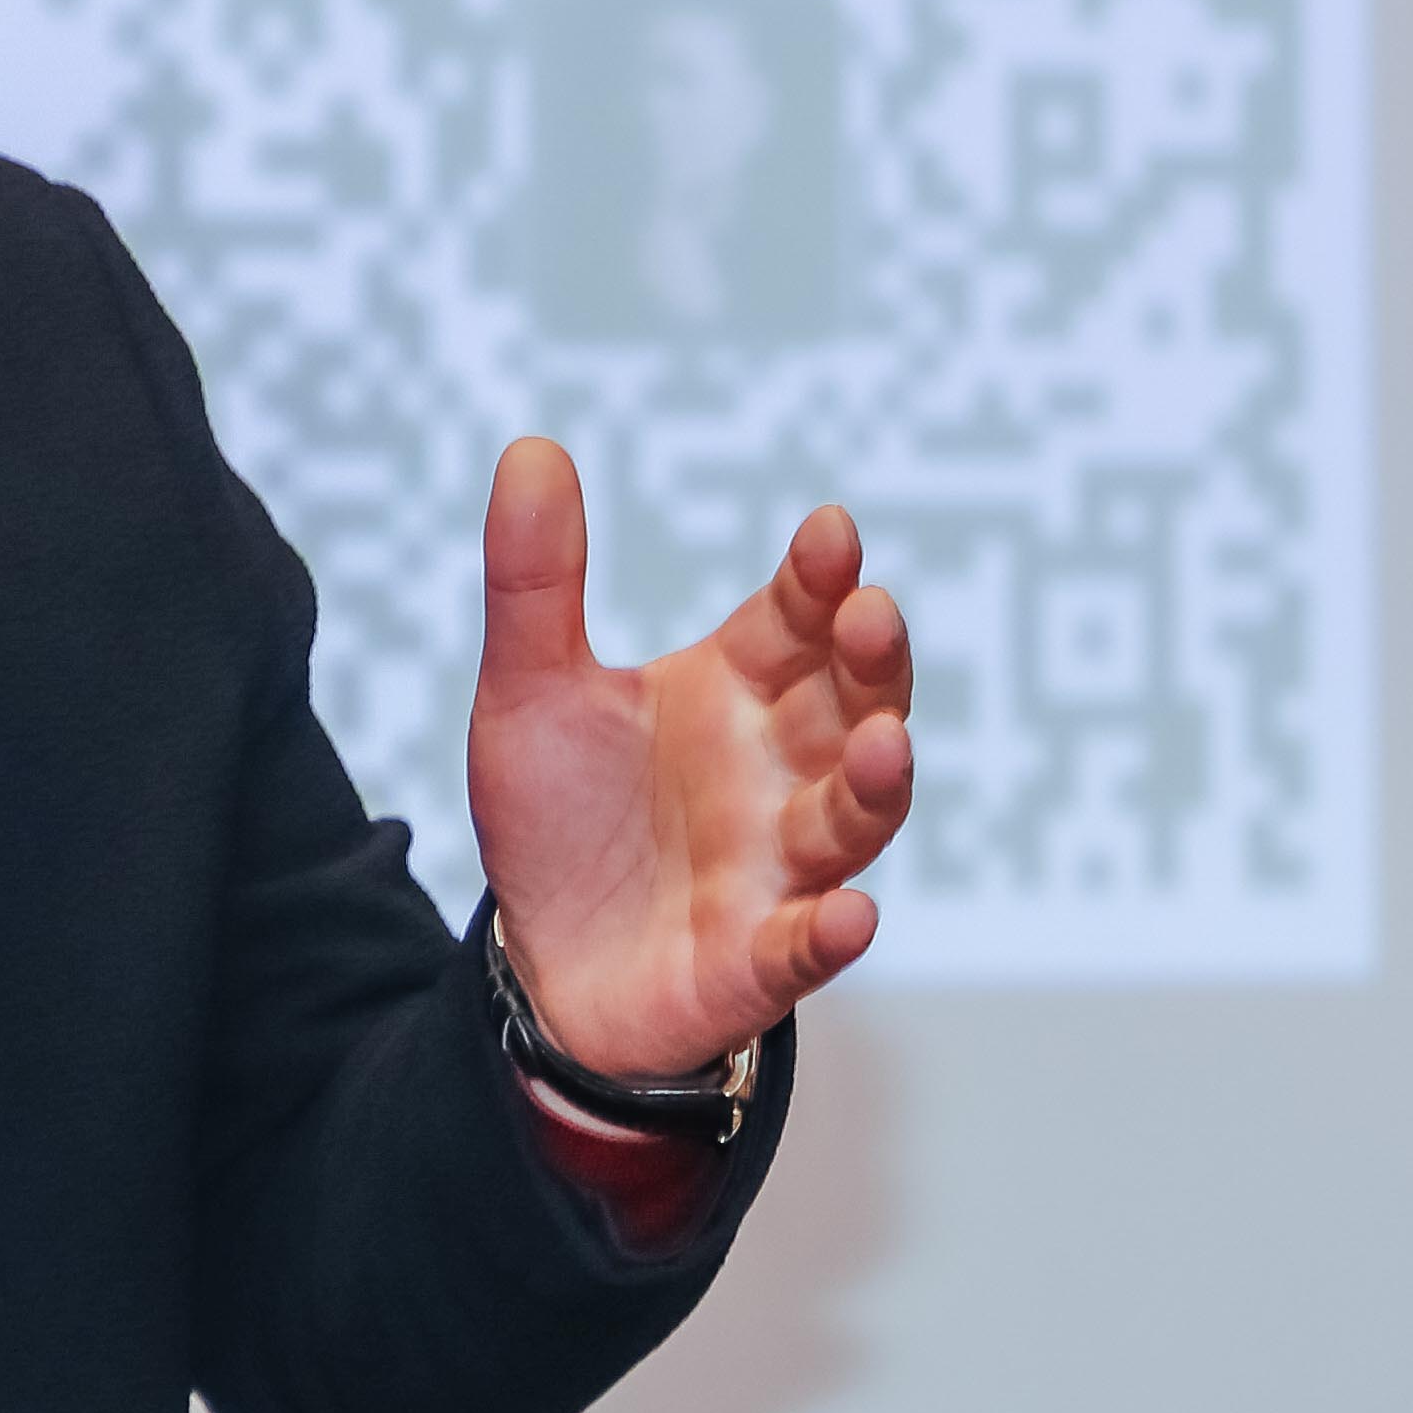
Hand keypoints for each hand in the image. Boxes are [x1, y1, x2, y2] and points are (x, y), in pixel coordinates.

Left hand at [463, 442, 914, 1080]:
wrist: (540, 965)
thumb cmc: (560, 821)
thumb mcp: (529, 693)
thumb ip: (536, 582)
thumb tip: (529, 446)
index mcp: (738, 691)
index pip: (797, 621)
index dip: (818, 581)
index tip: (829, 534)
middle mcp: (780, 770)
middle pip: (853, 703)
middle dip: (872, 662)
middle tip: (871, 615)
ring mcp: (780, 869)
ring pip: (851, 819)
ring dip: (877, 783)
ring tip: (883, 745)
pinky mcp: (756, 962)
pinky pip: (806, 947)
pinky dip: (830, 932)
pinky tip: (848, 915)